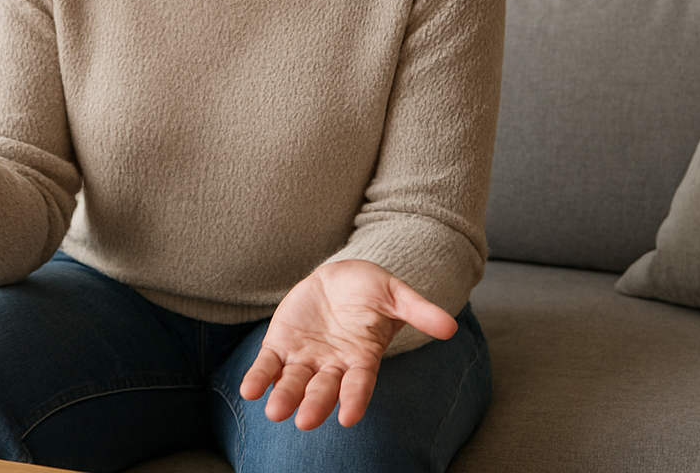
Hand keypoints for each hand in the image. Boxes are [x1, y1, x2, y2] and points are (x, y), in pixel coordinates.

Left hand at [239, 259, 457, 429]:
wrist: (338, 277)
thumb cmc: (371, 289)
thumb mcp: (396, 294)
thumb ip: (419, 311)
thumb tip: (450, 327)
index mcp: (361, 357)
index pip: (359, 383)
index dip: (355, 399)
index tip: (348, 417)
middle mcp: (332, 365)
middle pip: (323, 389)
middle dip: (315, 405)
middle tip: (305, 421)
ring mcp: (305, 357)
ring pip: (294, 382)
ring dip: (284, 397)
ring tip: (275, 412)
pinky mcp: (281, 345)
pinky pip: (268, 366)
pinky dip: (259, 378)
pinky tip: (249, 390)